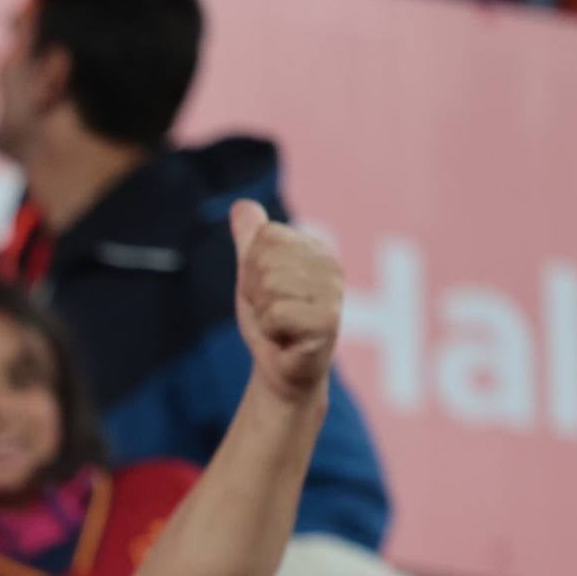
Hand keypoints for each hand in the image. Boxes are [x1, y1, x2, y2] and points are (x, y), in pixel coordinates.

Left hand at [231, 200, 342, 404]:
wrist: (282, 370)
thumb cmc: (271, 323)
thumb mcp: (254, 276)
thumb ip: (251, 240)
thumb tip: (241, 205)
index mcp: (316, 248)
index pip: (265, 236)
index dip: (251, 268)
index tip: (265, 291)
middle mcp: (331, 265)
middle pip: (265, 260)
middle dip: (255, 292)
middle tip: (271, 312)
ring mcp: (334, 292)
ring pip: (270, 285)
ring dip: (262, 312)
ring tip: (278, 324)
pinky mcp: (328, 322)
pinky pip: (276, 313)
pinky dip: (270, 329)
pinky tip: (284, 338)